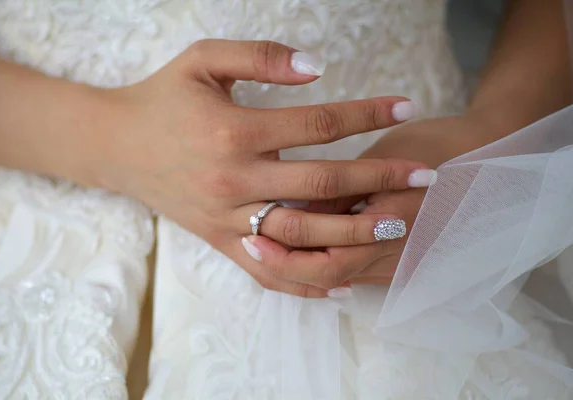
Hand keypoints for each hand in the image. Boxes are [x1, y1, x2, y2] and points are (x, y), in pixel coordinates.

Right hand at [83, 39, 429, 296]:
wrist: (116, 145)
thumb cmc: (163, 98)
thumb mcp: (203, 60)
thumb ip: (259, 56)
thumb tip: (317, 67)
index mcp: (235, 132)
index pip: (318, 124)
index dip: (367, 113)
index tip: (406, 104)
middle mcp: (235, 181)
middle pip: (321, 186)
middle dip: (379, 179)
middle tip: (424, 178)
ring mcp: (228, 218)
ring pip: (301, 235)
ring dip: (354, 234)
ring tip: (397, 226)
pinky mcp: (220, 241)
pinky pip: (267, 270)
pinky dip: (305, 281)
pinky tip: (342, 283)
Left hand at [247, 116, 489, 287]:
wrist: (483, 159)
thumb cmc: (432, 147)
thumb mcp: (383, 159)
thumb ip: (337, 191)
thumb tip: (288, 208)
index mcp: (391, 226)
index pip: (326, 261)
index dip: (284, 255)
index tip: (251, 236)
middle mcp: (395, 254)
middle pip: (326, 277)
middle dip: (285, 266)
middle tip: (250, 245)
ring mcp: (399, 262)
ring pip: (337, 278)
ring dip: (301, 267)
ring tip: (266, 246)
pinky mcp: (400, 261)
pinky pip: (354, 274)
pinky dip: (324, 267)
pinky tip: (302, 253)